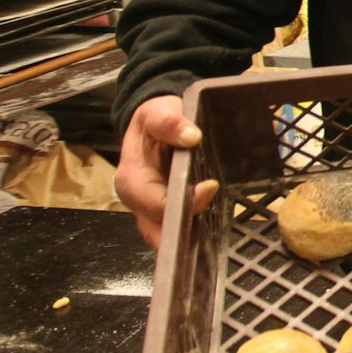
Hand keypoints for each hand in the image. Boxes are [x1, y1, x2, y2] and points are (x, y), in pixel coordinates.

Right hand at [114, 95, 217, 248]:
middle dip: (186, 235)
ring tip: (219, 239)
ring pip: (169, 237)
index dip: (183, 202)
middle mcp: (138, 203)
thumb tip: (191, 136)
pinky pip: (180, 229)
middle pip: (160, 231)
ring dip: (192, 240)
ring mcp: (151, 211)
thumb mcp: (156, 112)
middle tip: (218, 232)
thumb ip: (169, 123)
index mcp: (132, 181)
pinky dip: (196, 233)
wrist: (153, 123)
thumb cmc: (153, 119)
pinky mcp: (167, 212)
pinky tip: (217, 233)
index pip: (156, 204)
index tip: (211, 187)